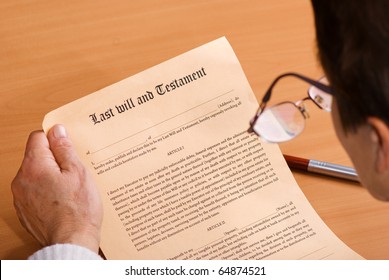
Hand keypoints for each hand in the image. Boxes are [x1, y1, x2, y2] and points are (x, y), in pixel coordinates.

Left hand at [11, 125, 102, 252]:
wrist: (72, 242)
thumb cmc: (78, 209)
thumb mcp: (78, 172)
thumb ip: (64, 148)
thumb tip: (57, 130)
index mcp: (34, 166)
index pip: (38, 137)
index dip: (55, 139)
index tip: (69, 147)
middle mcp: (21, 180)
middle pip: (36, 156)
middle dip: (55, 159)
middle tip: (75, 170)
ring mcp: (21, 197)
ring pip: (36, 174)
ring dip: (51, 175)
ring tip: (70, 188)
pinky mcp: (25, 210)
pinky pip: (35, 191)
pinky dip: (47, 191)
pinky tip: (63, 200)